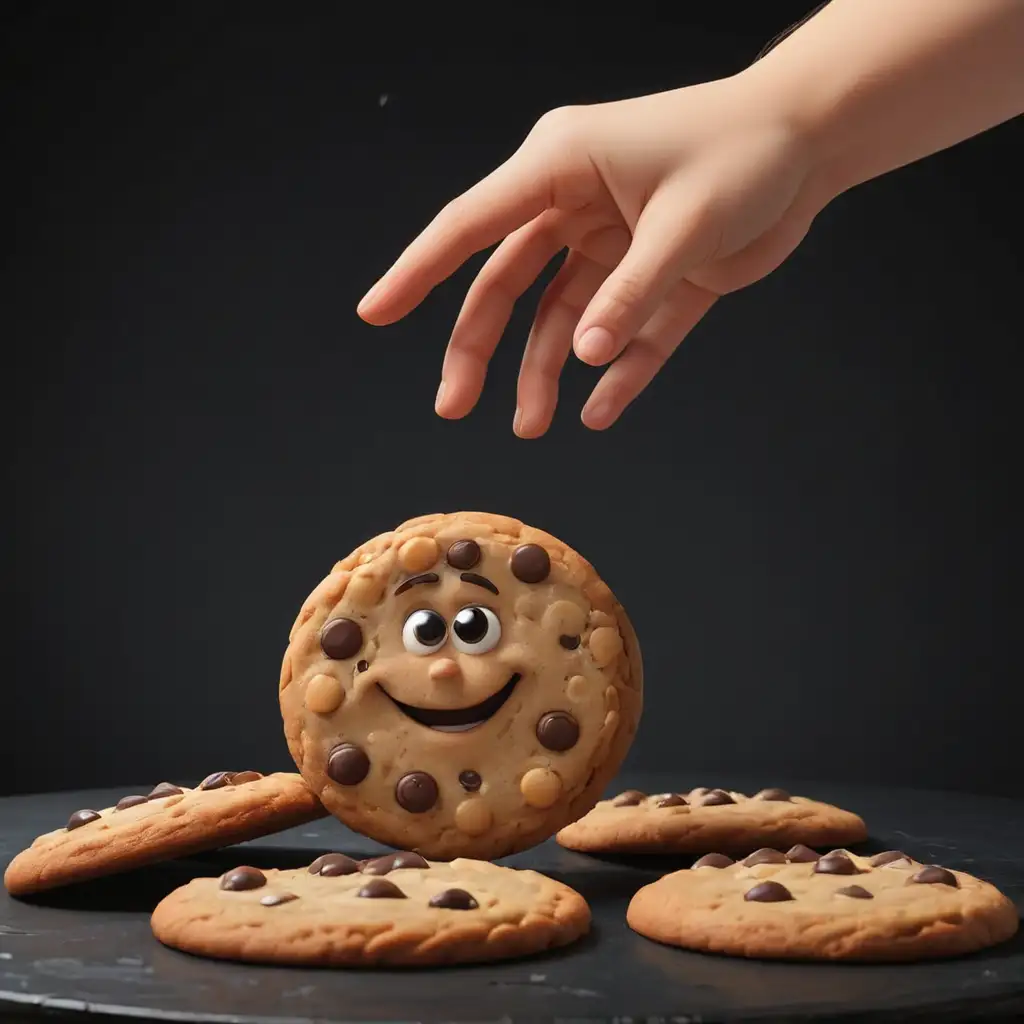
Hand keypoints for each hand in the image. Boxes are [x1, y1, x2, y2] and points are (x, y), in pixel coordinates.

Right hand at [358, 75, 827, 435]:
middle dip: (478, 348)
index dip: (418, 270)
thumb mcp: (684, 224)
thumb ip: (630, 293)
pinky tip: (599, 411)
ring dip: (544, 372)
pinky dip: (615, 372)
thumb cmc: (747, 152)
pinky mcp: (652, 275)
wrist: (814, 143)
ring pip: (558, 317)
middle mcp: (575, 204)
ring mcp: (612, 243)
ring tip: (533, 426)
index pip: (472, 225)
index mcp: (562, 166)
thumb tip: (582, 357)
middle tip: (454, 407)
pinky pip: (623, 332)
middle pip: (505, 284)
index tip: (373, 313)